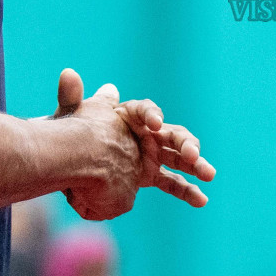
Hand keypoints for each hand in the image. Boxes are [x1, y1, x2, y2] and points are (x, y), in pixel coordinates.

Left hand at [52, 69, 216, 215]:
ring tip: (209, 174)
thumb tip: (69, 75)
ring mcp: (150, 155)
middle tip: (192, 155)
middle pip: (172, 133)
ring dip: (197, 164)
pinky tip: (202, 200)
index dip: (152, 114)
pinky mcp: (149, 176)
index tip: (155, 123)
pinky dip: (188, 191)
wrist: (65, 164)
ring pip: (180, 157)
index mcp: (128, 116)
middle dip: (186, 143)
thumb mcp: (68, 117)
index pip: (144, 110)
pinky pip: (173, 182)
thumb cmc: (69, 138)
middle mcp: (146, 133)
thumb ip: (70, 98)